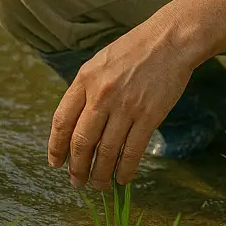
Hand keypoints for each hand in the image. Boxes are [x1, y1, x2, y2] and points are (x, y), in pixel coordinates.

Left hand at [47, 15, 194, 189]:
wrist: (170, 40)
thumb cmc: (136, 48)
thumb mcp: (101, 61)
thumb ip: (87, 88)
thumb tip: (76, 122)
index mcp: (85, 79)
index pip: (62, 120)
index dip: (56, 146)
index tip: (55, 162)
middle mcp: (102, 94)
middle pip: (82, 141)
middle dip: (76, 167)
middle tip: (76, 181)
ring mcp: (126, 106)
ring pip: (106, 151)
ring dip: (100, 174)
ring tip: (98, 185)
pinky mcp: (148, 116)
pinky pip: (132, 151)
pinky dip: (125, 169)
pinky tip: (122, 179)